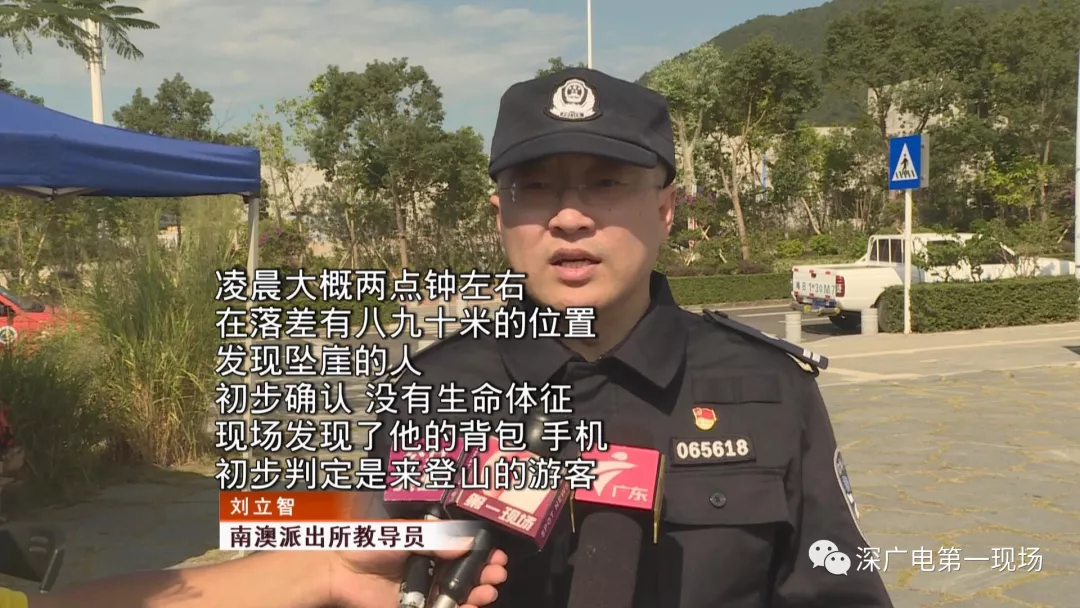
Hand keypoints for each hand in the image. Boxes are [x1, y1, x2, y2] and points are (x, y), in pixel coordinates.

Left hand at [328, 545, 508, 607]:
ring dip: (478, 594)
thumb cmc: (372, 543)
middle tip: (497, 574)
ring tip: (487, 592)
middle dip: (487, 575)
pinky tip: (470, 607)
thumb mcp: (407, 534)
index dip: (484, 553)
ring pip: (461, 595)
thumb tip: (468, 543)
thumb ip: (436, 540)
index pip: (467, 549)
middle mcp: (434, 568)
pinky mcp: (418, 607)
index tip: (498, 555)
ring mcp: (428, 590)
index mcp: (433, 545)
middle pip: (469, 574)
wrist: (340, 569)